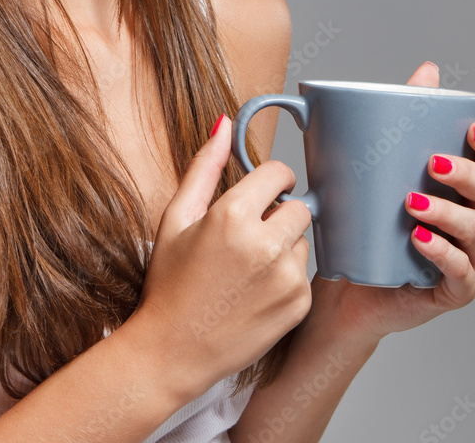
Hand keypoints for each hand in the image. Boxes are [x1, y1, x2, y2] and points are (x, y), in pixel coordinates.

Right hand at [135, 114, 312, 400]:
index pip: (280, 173)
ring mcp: (287, 278)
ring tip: (247, 268)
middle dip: (277, 213)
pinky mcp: (299, 305)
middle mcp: (266, 245)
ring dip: (283, 244)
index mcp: (233, 216)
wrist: (174, 349)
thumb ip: (204, 166)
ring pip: (302, 239)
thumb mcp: (177, 217)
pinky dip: (286, 276)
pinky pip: (305, 273)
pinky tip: (256, 291)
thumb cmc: (170, 281)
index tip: (258, 192)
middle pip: (297, 206)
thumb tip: (224, 123)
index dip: (269, 179)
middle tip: (247, 235)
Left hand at [303, 62, 474, 347]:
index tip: (473, 129)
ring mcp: (468, 257)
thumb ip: (407, 119)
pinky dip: (441, 253)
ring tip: (413, 202)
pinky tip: (419, 238)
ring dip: (447, 212)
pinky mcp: (452, 290)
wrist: (350, 283)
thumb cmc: (372, 221)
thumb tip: (429, 70)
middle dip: (466, 174)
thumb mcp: (384, 167)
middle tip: (433, 162)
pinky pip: (459, 272)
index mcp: (463, 189)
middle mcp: (474, 221)